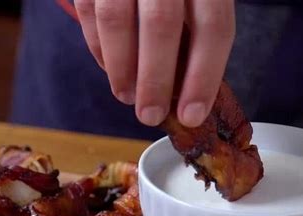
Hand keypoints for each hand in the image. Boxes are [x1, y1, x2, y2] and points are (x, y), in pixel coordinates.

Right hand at [75, 0, 234, 127]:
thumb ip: (198, 33)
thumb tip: (188, 94)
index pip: (213, 26)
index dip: (203, 77)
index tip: (191, 116)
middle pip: (161, 24)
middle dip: (155, 81)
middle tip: (150, 116)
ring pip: (116, 19)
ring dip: (121, 69)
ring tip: (127, 96)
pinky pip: (89, 13)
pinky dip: (98, 48)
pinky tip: (111, 68)